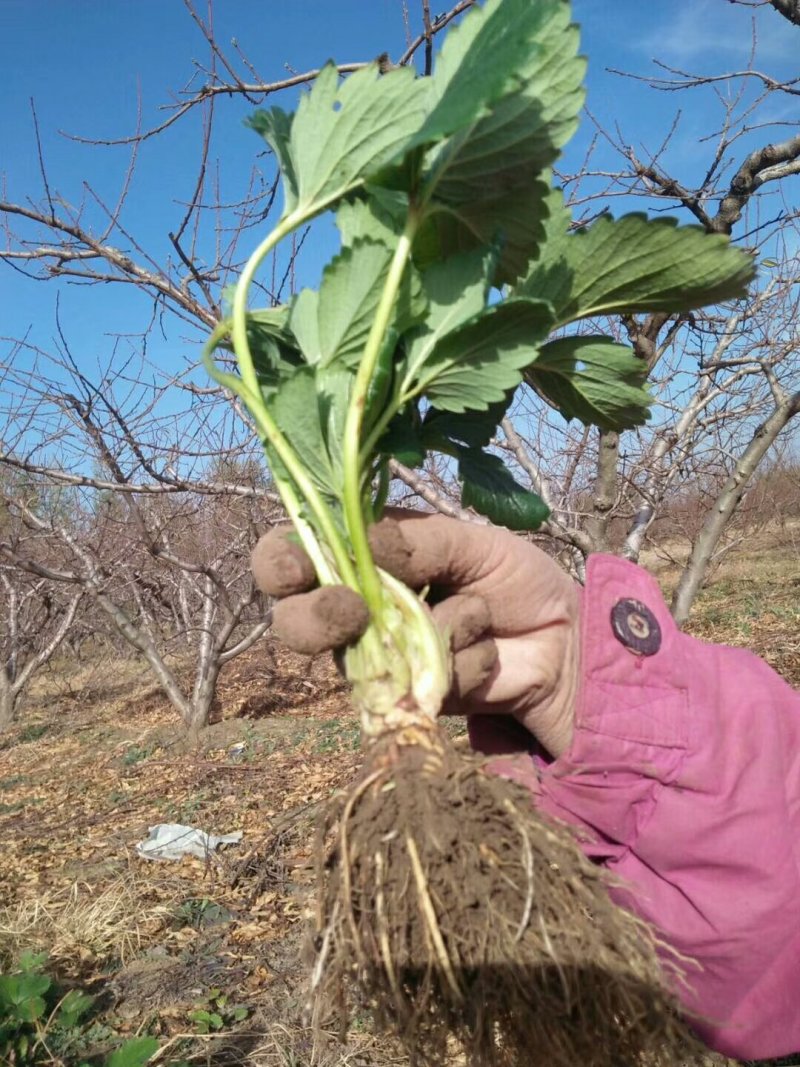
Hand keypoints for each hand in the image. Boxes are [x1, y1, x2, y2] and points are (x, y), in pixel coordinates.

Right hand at [251, 511, 579, 759]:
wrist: (563, 640)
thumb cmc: (514, 578)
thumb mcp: (474, 541)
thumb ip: (419, 540)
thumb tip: (365, 548)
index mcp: (364, 554)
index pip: (292, 555)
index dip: (279, 562)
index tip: (296, 569)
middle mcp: (358, 606)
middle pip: (294, 621)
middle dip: (317, 618)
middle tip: (354, 612)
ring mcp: (379, 656)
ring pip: (356, 659)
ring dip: (429, 631)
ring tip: (480, 615)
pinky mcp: (408, 698)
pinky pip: (415, 683)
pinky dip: (461, 661)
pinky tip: (487, 652)